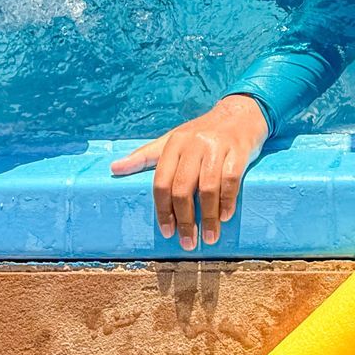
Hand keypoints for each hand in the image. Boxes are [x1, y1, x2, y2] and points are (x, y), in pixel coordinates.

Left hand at [110, 94, 271, 249]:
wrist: (241, 113)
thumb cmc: (203, 132)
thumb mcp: (173, 139)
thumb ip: (145, 155)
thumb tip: (114, 168)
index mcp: (174, 143)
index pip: (161, 182)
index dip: (163, 210)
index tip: (167, 232)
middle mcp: (193, 143)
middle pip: (182, 188)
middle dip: (184, 219)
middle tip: (188, 241)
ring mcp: (216, 146)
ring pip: (207, 188)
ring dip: (208, 217)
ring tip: (209, 236)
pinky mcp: (237, 150)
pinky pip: (230, 180)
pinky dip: (227, 202)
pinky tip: (225, 216)